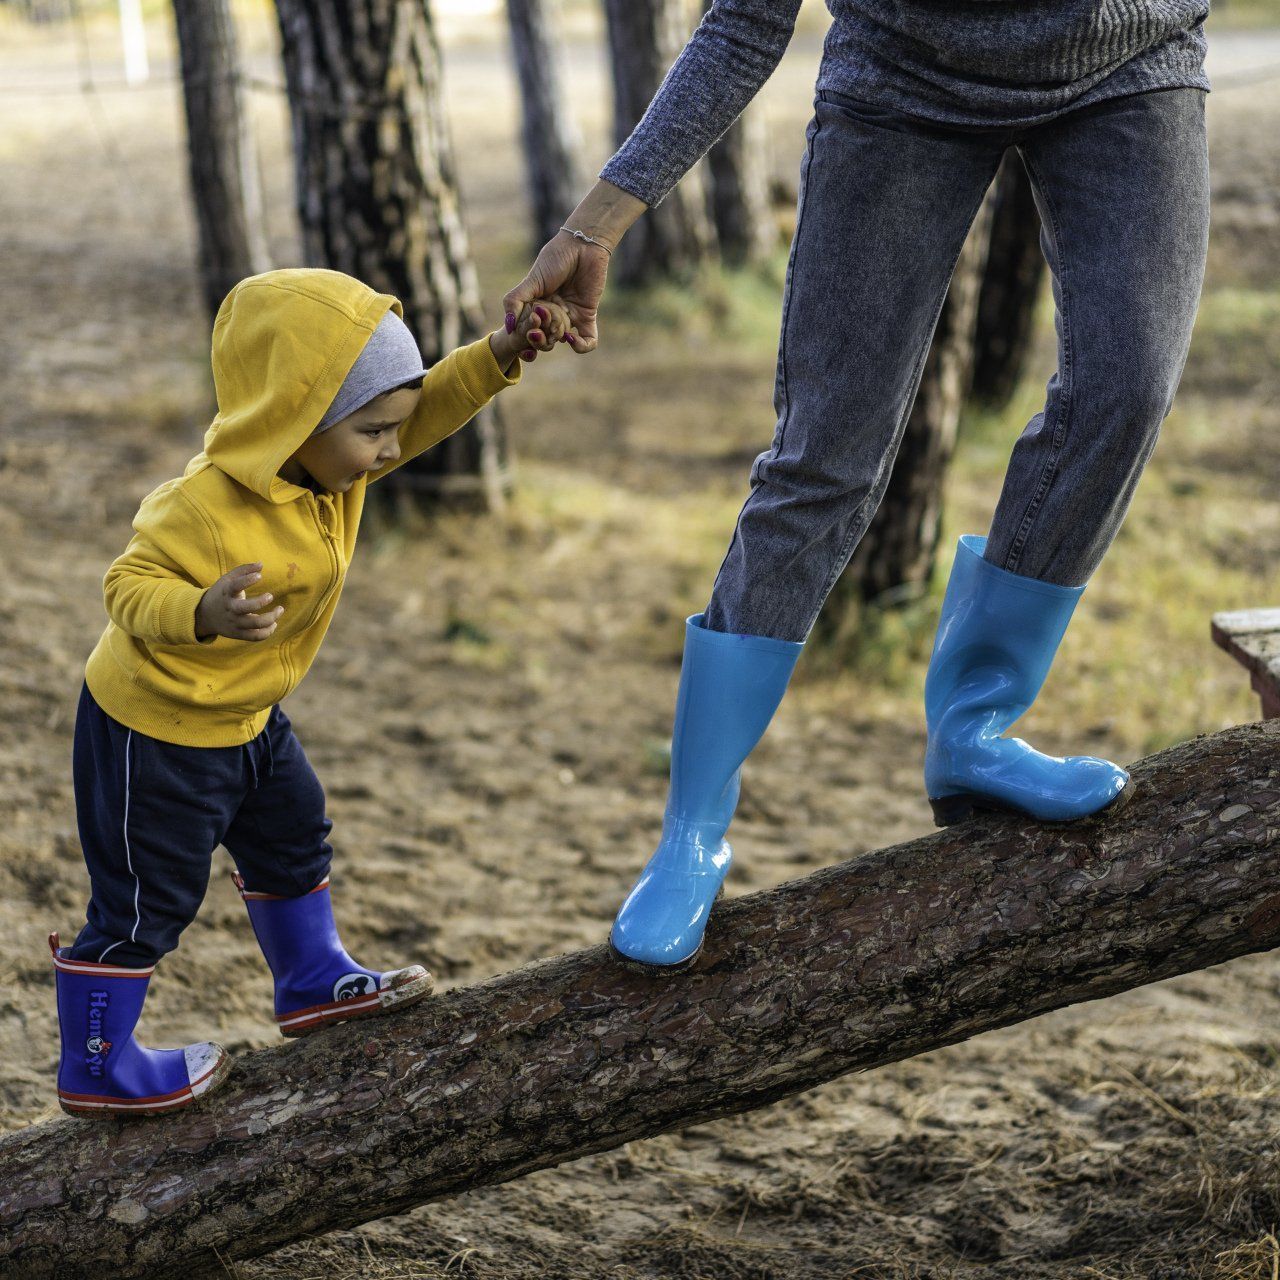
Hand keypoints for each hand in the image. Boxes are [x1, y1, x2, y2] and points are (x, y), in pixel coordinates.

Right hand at [195, 563, 283, 641]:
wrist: (204, 615)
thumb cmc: (221, 594)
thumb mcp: (227, 579)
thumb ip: (243, 570)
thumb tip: (261, 564)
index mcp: (226, 593)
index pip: (235, 586)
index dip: (247, 580)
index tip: (259, 576)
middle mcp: (230, 609)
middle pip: (245, 608)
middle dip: (261, 602)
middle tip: (270, 595)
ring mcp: (234, 623)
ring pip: (255, 624)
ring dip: (271, 618)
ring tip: (280, 609)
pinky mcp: (238, 634)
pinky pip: (256, 636)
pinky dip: (268, 631)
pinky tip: (274, 623)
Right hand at [502, 234, 609, 354]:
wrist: (583, 246)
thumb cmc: (555, 258)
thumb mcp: (531, 280)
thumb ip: (515, 301)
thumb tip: (508, 326)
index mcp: (534, 306)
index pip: (526, 329)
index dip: (525, 334)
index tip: (527, 327)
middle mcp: (551, 314)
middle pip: (542, 338)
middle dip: (539, 338)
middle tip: (540, 326)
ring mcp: (569, 316)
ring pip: (560, 340)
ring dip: (556, 337)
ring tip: (556, 328)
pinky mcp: (587, 316)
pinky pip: (587, 341)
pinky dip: (581, 345)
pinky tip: (572, 337)